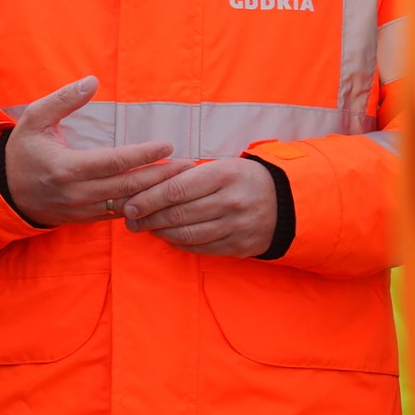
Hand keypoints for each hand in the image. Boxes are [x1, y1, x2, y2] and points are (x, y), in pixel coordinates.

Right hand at [0, 76, 182, 227]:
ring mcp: (83, 210)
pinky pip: (120, 215)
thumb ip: (63, 99)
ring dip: (157, 194)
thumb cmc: (22, 151)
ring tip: (181, 182)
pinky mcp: (86, 219)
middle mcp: (77, 193)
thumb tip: (92, 81)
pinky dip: (143, 207)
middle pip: (128, 187)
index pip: (114, 162)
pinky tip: (162, 198)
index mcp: (66, 168)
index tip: (168, 145)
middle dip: (161, 176)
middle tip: (188, 166)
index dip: (143, 155)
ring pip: (128, 205)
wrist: (5, 192)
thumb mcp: (34, 119)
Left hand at [122, 156, 280, 257]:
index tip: (129, 205)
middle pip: (178, 214)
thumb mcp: (221, 166)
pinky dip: (179, 244)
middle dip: (148, 219)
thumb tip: (146, 188)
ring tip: (146, 228)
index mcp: (223, 175)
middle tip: (130, 221)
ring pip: (187, 235)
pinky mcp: (238, 246)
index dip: (148, 199)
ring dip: (160, 233)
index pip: (176, 189)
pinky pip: (200, 248)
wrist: (284, 202)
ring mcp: (236, 226)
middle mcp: (230, 202)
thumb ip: (187, 176)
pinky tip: (168, 237)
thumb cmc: (242, 179)